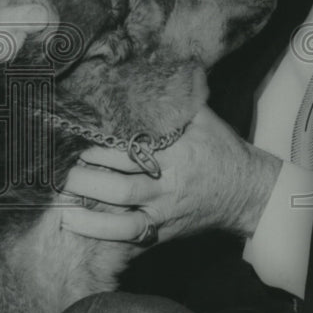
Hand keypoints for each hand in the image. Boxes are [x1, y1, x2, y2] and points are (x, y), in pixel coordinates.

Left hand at [60, 106, 282, 245]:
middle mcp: (169, 187)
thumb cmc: (223, 151)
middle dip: (90, 182)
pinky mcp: (165, 233)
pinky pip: (132, 241)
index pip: (133, 153)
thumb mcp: (206, 120)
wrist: (248, 192)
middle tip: (63, 173)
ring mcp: (166, 214)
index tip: (79, 142)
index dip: (102, 150)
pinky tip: (80, 230)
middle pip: (123, 189)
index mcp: (178, 155)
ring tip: (64, 207)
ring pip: (124, 222)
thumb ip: (180, 99)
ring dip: (92, 217)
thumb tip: (158, 71)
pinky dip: (105, 238)